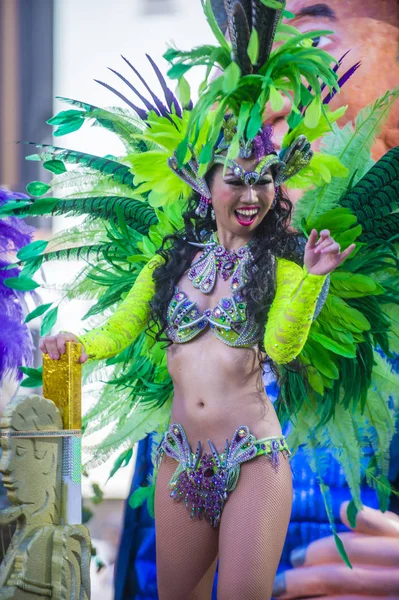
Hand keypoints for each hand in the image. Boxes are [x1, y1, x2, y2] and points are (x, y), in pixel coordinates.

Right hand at [39, 332, 87, 363]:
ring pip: (46, 340)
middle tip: (56, 358)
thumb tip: (82, 359)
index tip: (62, 353)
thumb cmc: (76, 348)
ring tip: (51, 358)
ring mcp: (52, 338)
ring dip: (48, 349)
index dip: (60, 345)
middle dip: (53, 350)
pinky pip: (41, 341)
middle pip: (52, 339)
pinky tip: (45, 353)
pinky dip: (42, 347)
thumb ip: (84, 355)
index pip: (61, 337)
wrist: (72, 345)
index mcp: (67, 336)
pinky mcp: (47, 342)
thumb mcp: (81, 351)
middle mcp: (59, 336)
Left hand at [272, 502, 398, 599]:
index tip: (294, 557)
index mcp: (396, 549)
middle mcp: (395, 577)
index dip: (317, 552)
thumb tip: (342, 509)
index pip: (351, 548)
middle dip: (305, 580)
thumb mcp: (397, 535)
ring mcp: (388, 599)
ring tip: (285, 598)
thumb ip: (375, 523)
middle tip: (280, 583)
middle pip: (341, 578)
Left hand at [304, 229, 354, 275]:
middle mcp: (330, 245)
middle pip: (330, 240)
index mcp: (323, 241)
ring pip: (336, 246)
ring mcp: (334, 253)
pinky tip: (353, 245)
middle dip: (323, 245)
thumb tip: (314, 229)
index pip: (327, 234)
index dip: (325, 233)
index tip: (322, 235)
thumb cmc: (310, 259)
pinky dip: (349, 250)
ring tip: (322, 252)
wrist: (311, 271)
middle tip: (316, 252)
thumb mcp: (308, 248)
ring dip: (329, 248)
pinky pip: (345, 254)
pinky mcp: (337, 260)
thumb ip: (311, 239)